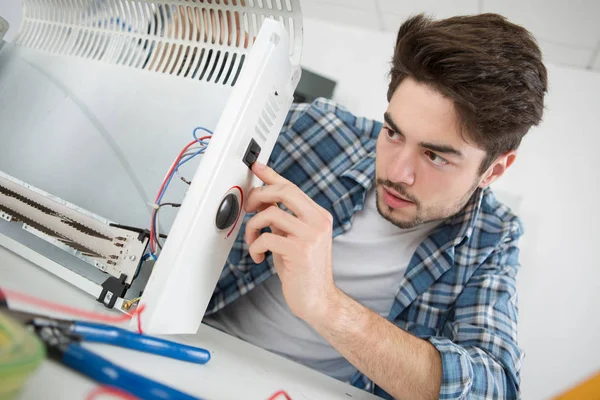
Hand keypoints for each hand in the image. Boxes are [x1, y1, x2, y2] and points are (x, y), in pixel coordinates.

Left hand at [244, 162, 338, 324]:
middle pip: (284, 191)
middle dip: (259, 195)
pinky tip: (258, 257)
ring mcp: (311, 234)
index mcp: (319, 216)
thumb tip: (263, 202)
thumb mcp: (293, 239)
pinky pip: (266, 237)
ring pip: (271, 213)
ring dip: (253, 227)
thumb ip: (284, 220)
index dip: (271, 175)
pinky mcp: (300, 250)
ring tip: (254, 242)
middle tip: (249, 208)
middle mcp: (319, 221)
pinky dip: (255, 246)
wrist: (318, 300)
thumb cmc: (304, 271)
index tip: (256, 167)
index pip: (292, 187)